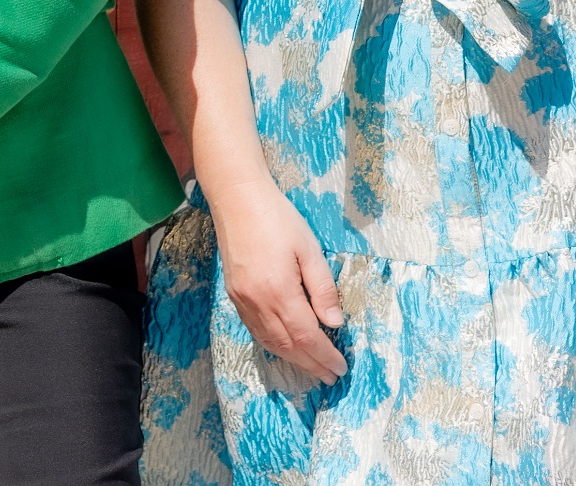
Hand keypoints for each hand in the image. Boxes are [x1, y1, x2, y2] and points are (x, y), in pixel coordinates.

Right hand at [210, 179, 346, 383]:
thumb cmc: (278, 219)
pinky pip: (255, 330)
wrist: (237, 198)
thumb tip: (335, 323)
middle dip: (311, 364)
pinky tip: (284, 347)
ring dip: (293, 359)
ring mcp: (242, 300)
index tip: (341, 367)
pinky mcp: (234, 294)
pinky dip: (273, 344)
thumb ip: (323, 289)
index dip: (324, 355)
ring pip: (269, 341)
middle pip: (287, 345)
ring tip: (312, 369)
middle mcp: (257, 302)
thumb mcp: (309, 249)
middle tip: (330, 377)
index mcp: (279, 291)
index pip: (306, 336)